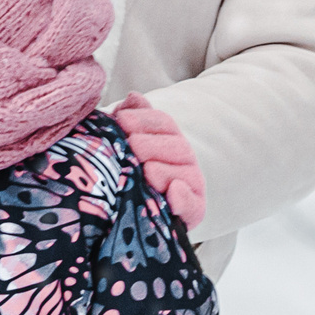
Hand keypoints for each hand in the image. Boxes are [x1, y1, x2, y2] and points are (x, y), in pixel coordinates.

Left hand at [111, 93, 205, 233]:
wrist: (126, 216)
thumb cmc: (123, 173)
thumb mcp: (121, 145)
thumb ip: (130, 120)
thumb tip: (133, 97)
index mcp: (168, 140)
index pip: (163, 123)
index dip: (144, 119)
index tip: (121, 119)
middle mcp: (183, 160)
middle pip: (176, 145)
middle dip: (152, 143)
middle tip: (132, 145)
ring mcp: (190, 186)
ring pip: (185, 173)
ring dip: (165, 170)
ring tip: (147, 170)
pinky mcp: (192, 212)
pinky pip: (194, 206)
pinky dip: (183, 199)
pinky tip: (171, 192)